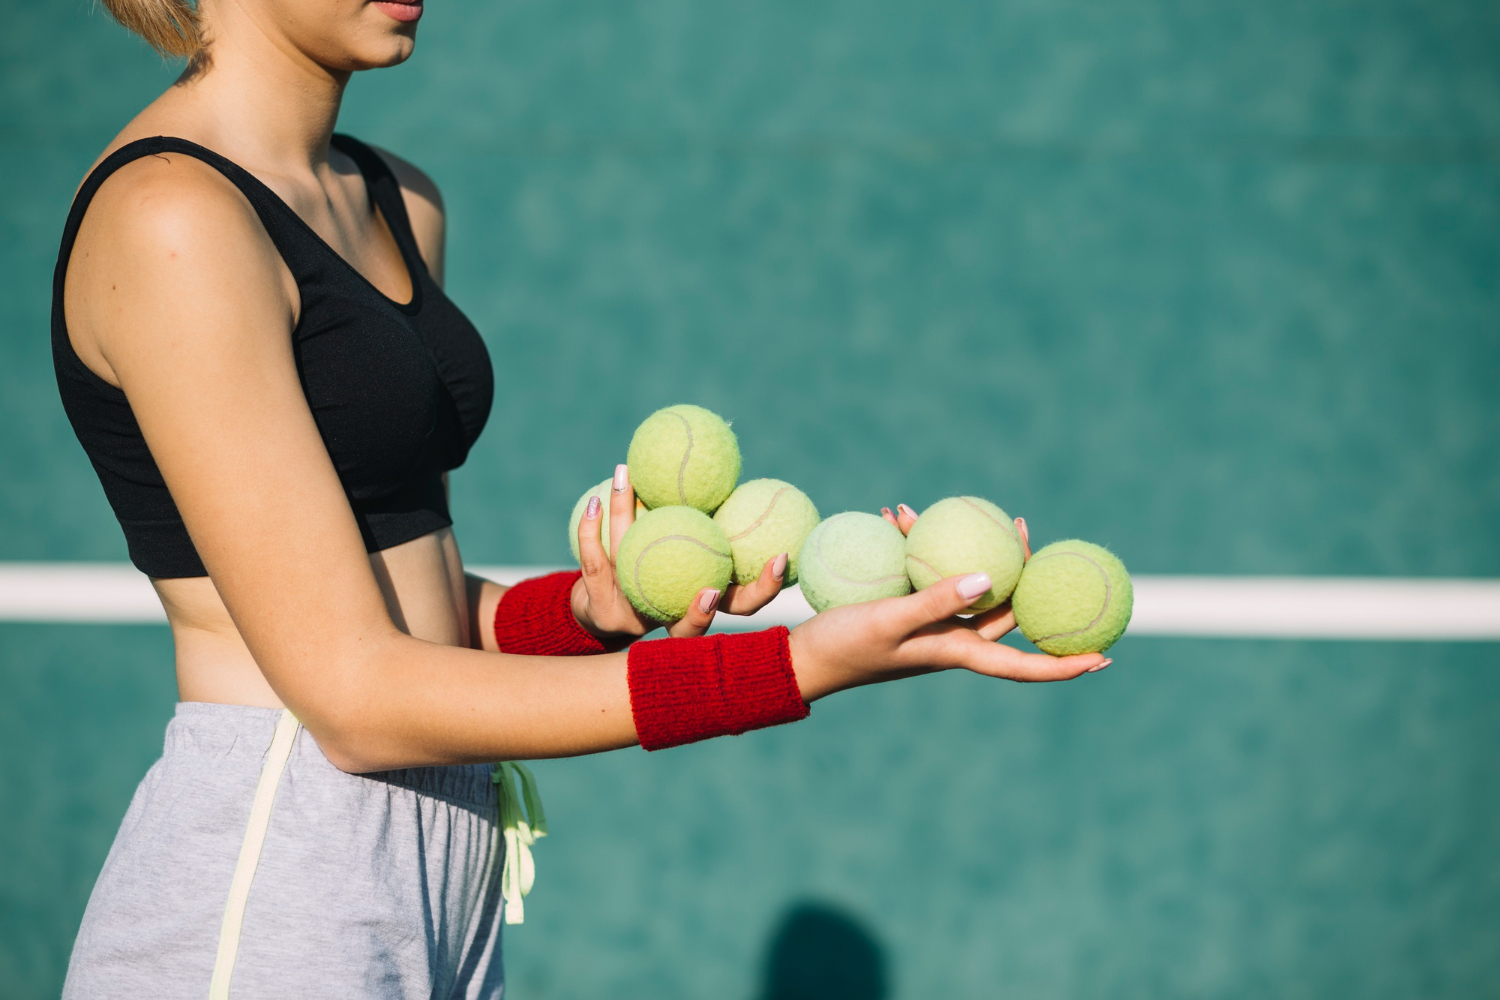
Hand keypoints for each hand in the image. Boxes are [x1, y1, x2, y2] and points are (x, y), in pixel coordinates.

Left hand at [572, 465, 787, 639]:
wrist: (602, 607)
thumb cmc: (659, 563)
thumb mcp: (691, 539)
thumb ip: (712, 517)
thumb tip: (731, 462)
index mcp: (702, 599)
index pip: (743, 603)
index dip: (764, 587)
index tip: (780, 557)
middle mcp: (670, 617)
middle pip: (692, 627)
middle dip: (704, 615)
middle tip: (711, 593)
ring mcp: (634, 616)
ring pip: (636, 576)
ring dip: (630, 524)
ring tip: (628, 483)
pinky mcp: (600, 608)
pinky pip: (595, 562)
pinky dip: (593, 529)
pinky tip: (595, 500)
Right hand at [789, 505, 1108, 699]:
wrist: (802, 658)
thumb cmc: (847, 646)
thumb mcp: (891, 620)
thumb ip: (937, 600)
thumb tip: (991, 579)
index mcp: (958, 651)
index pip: (1024, 664)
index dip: (1066, 664)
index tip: (1106, 655)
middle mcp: (953, 640)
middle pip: (1004, 608)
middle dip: (1019, 568)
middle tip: (1022, 524)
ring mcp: (931, 624)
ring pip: (964, 581)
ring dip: (958, 546)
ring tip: (931, 507)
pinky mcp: (907, 609)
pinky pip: (928, 573)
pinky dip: (918, 546)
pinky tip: (896, 517)